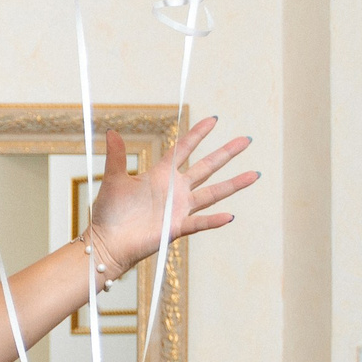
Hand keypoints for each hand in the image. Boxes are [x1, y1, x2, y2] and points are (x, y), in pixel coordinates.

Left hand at [84, 117, 257, 274]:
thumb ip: (116, 156)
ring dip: (233, 184)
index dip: (198, 134)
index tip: (214, 119)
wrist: (107, 242)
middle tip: (246, 139)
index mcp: (160, 175)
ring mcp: (178, 209)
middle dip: (226, 153)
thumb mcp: (114, 180)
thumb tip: (112, 132)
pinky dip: (213, 220)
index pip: (183, 149)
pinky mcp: (176, 228)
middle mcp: (174, 190)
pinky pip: (199, 222)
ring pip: (212, 193)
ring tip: (254, 174)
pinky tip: (229, 216)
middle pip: (207, 167)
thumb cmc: (108, 213)